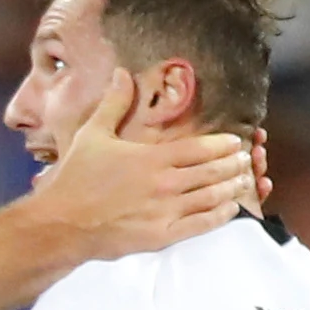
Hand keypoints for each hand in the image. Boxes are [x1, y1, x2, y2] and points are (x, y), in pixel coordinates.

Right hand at [26, 71, 258, 261]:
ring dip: (233, 188)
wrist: (62, 223)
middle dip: (234, 165)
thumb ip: (114, 103)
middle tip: (247, 160)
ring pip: (212, 197)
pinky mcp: (162, 236)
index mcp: (152, 158)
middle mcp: (165, 184)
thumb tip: (122, 73)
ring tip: (246, 181)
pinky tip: (232, 209)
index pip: (200, 148)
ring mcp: (165, 212)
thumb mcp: (93, 134)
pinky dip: (221, 216)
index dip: (222, 144)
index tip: (235, 142)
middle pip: (212, 172)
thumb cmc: (76, 178)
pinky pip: (201, 225)